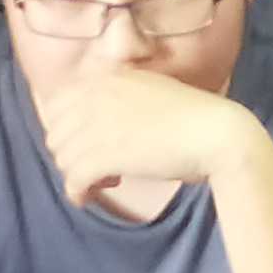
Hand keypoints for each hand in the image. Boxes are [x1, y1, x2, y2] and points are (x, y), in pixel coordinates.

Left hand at [33, 66, 252, 208]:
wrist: (217, 134)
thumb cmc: (191, 116)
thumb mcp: (147, 89)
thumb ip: (116, 95)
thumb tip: (89, 123)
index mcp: (103, 77)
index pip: (55, 105)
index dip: (66, 130)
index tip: (88, 143)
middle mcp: (94, 95)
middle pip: (55, 135)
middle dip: (72, 154)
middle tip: (99, 165)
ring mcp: (97, 124)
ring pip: (62, 159)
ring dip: (79, 174)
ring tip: (106, 179)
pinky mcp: (106, 155)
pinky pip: (73, 180)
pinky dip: (79, 193)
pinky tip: (95, 195)